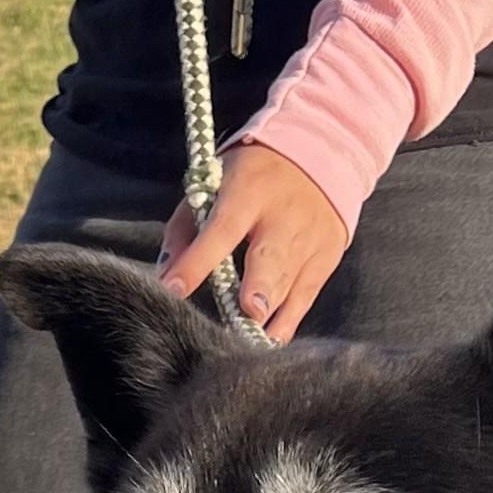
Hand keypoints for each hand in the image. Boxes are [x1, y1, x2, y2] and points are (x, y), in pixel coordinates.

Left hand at [158, 143, 348, 343]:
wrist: (321, 151)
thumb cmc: (252, 177)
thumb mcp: (215, 184)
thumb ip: (186, 228)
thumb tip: (166, 275)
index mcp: (248, 192)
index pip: (220, 230)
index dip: (196, 261)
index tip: (173, 288)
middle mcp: (282, 216)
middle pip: (269, 259)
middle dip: (259, 287)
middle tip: (248, 310)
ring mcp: (309, 239)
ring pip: (288, 285)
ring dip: (268, 315)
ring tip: (248, 340)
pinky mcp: (326, 257)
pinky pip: (304, 299)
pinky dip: (286, 323)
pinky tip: (268, 340)